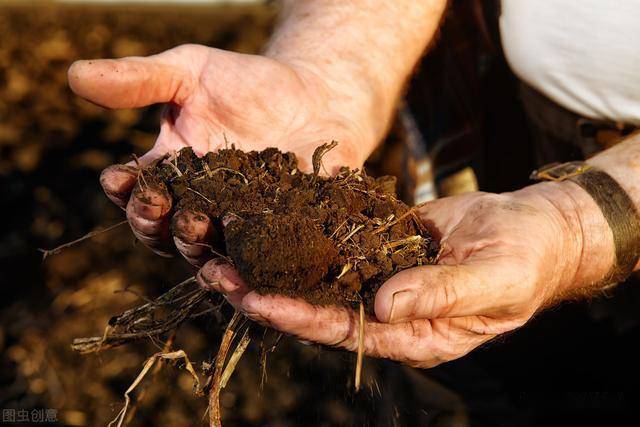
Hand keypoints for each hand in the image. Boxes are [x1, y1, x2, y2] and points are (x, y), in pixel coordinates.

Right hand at [68, 44, 373, 263]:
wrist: (315, 94)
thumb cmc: (247, 83)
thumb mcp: (191, 72)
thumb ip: (140, 80)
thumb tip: (74, 74)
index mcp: (172, 176)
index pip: (137, 193)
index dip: (126, 191)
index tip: (122, 179)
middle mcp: (200, 208)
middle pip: (167, 234)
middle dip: (161, 227)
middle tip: (170, 211)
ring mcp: (241, 226)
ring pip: (211, 253)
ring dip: (203, 253)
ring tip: (209, 242)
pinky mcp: (281, 235)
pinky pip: (265, 257)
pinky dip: (259, 264)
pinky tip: (260, 262)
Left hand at [197, 182, 613, 367]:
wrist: (536, 228)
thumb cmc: (527, 261)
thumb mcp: (494, 280)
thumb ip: (442, 294)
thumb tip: (384, 305)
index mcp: (415, 334)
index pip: (344, 331)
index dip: (298, 316)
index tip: (254, 300)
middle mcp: (389, 313)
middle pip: (317, 307)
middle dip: (266, 292)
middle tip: (214, 273)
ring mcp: (382, 279)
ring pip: (318, 276)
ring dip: (273, 262)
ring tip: (223, 247)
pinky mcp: (382, 248)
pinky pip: (336, 243)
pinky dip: (302, 234)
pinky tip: (268, 218)